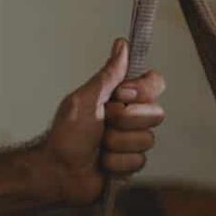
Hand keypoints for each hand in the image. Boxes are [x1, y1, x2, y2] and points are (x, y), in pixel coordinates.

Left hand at [37, 38, 167, 205]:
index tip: (120, 95)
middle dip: (124, 121)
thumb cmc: (65, 134)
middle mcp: (131, 118)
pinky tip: (102, 163)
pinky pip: (139, 161)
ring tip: (98, 146)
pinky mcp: (131, 163)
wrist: (58, 170)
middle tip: (103, 125)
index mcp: (121, 98)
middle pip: (156, 113)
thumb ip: (108, 75)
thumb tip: (122, 45)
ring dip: (116, 144)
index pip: (155, 83)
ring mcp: (132, 141)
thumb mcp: (84, 99)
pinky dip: (115, 163)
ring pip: (147, 140)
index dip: (143, 91)